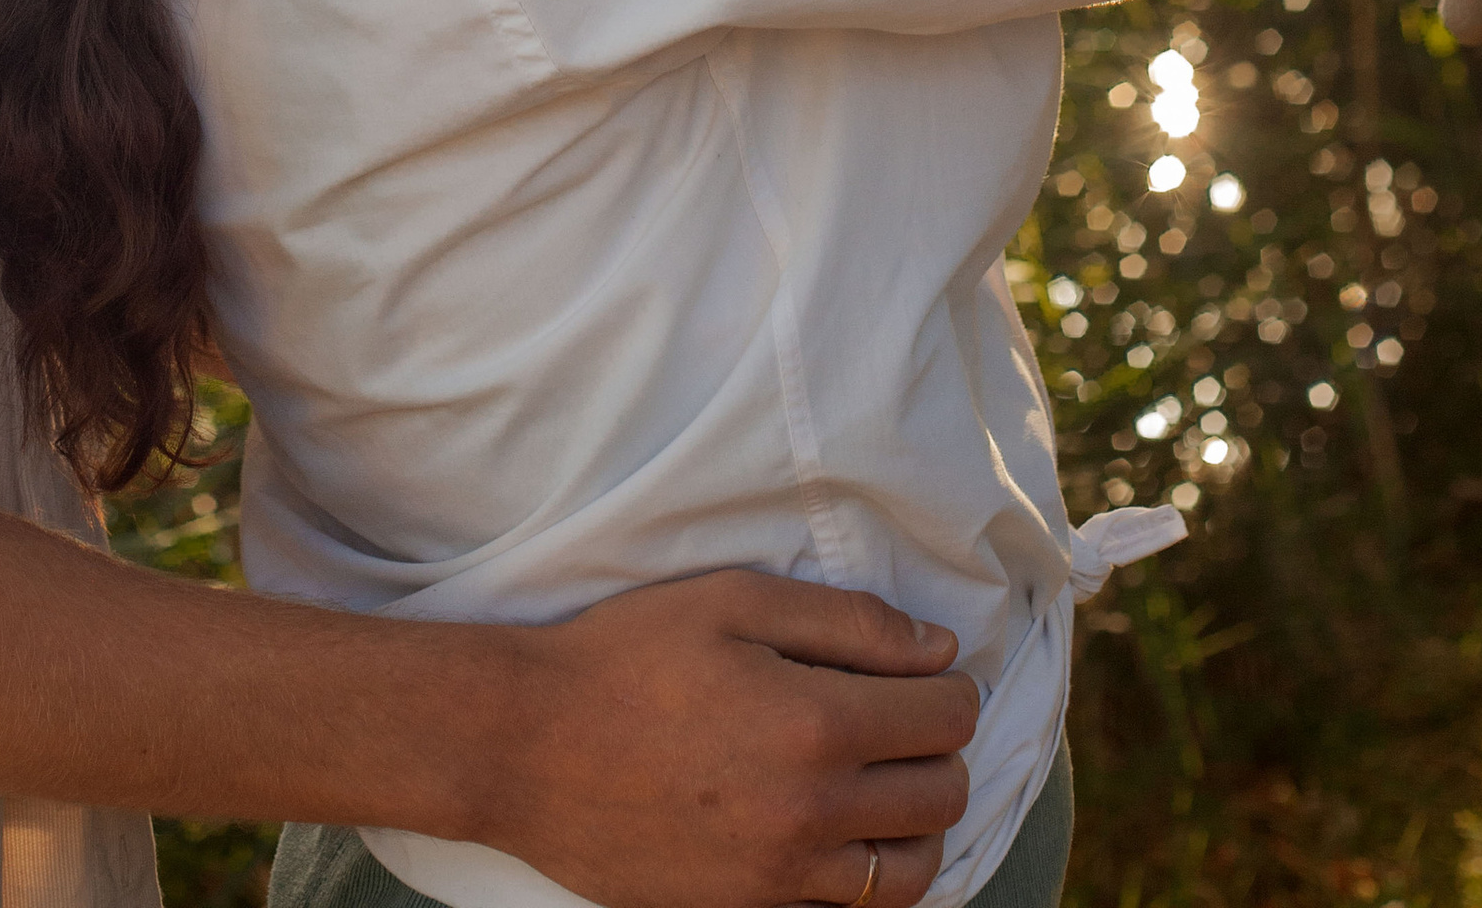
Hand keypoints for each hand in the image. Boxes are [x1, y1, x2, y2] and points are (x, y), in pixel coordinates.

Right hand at [486, 571, 975, 907]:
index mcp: (816, 723)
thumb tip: (936, 649)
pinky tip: (846, 834)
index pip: (944, 717)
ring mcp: (782, 876)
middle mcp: (814, 811)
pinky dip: (871, 878)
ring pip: (912, 871)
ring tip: (892, 783)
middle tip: (911, 719)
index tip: (934, 674)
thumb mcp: (731, 602)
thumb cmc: (626, 656)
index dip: (953, 687)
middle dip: (945, 751)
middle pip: (943, 796)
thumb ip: (847, 621)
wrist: (528, 745)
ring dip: (922, 823)